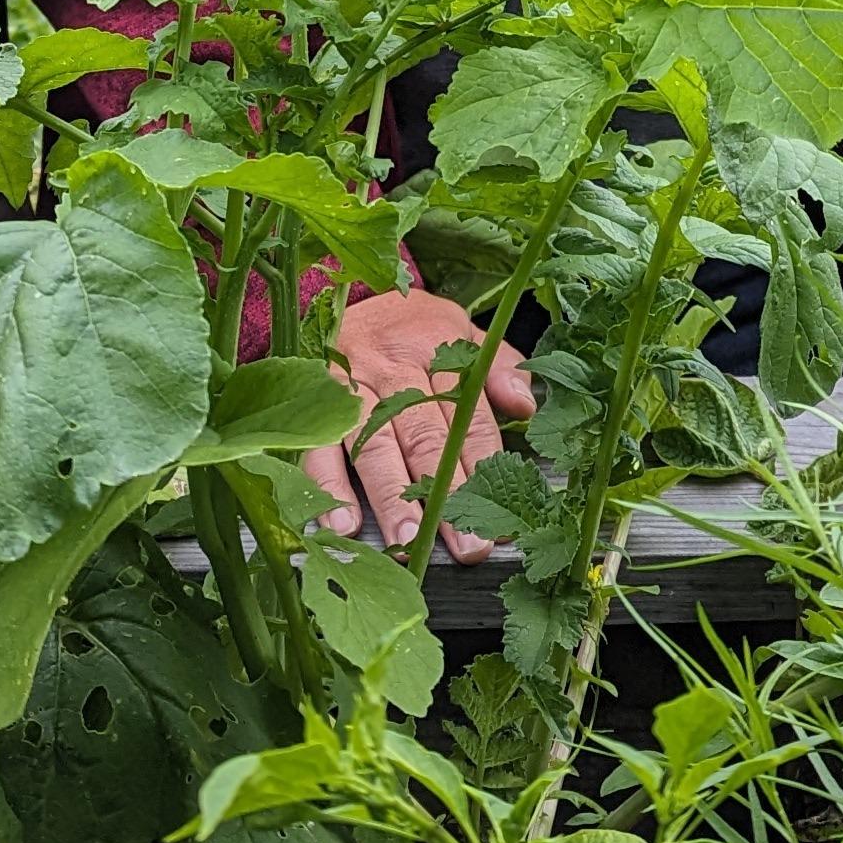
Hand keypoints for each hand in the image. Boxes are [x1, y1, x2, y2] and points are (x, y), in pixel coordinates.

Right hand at [304, 288, 534, 561]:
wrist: (346, 298)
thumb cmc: (414, 328)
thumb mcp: (462, 331)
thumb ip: (498, 367)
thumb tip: (525, 405)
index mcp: (438, 351)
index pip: (467, 415)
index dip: (484, 465)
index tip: (499, 514)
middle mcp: (395, 369)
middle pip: (423, 437)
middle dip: (445, 494)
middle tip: (464, 544)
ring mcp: (351, 385)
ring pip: (372, 444)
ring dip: (390, 497)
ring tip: (406, 542)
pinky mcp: (316, 400)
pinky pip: (319, 445)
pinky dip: (328, 484)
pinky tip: (342, 521)